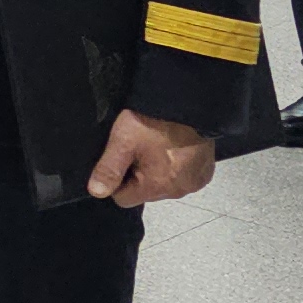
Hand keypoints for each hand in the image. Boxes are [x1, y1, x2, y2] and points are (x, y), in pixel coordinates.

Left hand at [87, 110, 214, 206]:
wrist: (191, 104)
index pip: (124, 198)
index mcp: (156, 187)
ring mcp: (195, 183)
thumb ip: (108, 169)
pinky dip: (177, 167)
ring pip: (165, 185)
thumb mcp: (124, 140)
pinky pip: (184, 177)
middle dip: (138, 175)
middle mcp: (178, 192)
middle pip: (145, 192)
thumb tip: (96, 192)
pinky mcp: (206, 172)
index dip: (116, 180)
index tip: (120, 159)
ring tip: (157, 145)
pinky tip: (175, 148)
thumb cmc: (154, 122)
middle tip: (139, 148)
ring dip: (159, 171)